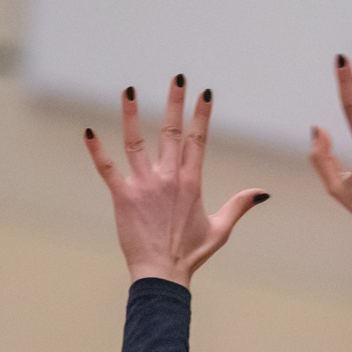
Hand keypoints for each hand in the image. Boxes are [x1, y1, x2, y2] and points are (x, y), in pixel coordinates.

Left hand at [85, 78, 266, 286]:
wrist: (163, 274)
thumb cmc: (191, 254)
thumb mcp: (221, 229)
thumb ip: (240, 206)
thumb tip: (262, 193)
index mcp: (192, 183)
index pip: (197, 141)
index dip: (201, 115)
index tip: (204, 93)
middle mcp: (168, 178)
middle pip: (171, 132)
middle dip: (175, 103)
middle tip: (178, 78)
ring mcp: (144, 185)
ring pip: (136, 143)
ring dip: (131, 115)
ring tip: (129, 91)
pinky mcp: (122, 197)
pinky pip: (107, 169)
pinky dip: (97, 150)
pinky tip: (89, 131)